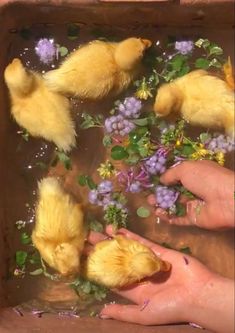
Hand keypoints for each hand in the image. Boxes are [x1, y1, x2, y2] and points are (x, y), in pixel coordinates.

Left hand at [87, 228, 233, 332]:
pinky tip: (118, 231)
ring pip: (126, 249)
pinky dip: (130, 236)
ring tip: (97, 232)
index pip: (111, 277)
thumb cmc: (170, 308)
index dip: (98, 268)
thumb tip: (101, 312)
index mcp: (133, 290)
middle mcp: (138, 273)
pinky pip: (142, 242)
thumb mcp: (143, 314)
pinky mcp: (158, 251)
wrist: (197, 294)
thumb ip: (122, 312)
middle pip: (115, 259)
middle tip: (86, 239)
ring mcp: (147, 261)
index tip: (84, 258)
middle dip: (101, 250)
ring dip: (112, 241)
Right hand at [150, 160, 233, 229]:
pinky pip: (178, 218)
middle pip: (173, 192)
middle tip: (149, 196)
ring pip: (173, 205)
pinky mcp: (194, 218)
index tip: (152, 182)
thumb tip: (161, 180)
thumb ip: (170, 174)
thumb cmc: (206, 178)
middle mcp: (193, 188)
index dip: (164, 179)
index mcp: (194, 173)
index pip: (176, 176)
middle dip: (159, 193)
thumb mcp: (185, 169)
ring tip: (151, 204)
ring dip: (161, 205)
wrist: (226, 199)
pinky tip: (159, 214)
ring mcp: (193, 204)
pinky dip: (168, 217)